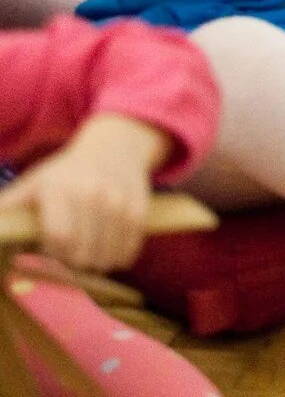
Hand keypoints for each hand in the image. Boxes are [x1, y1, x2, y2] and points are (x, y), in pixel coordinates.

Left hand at [0, 113, 169, 271]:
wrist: (115, 148)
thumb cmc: (64, 173)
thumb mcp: (32, 183)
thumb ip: (7, 208)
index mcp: (60, 188)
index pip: (59, 236)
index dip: (51, 256)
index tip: (47, 256)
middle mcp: (92, 193)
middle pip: (82, 252)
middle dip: (72, 267)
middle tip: (66, 263)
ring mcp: (119, 200)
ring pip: (107, 256)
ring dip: (95, 266)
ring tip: (86, 259)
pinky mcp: (139, 208)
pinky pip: (129, 248)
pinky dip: (118, 259)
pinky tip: (108, 254)